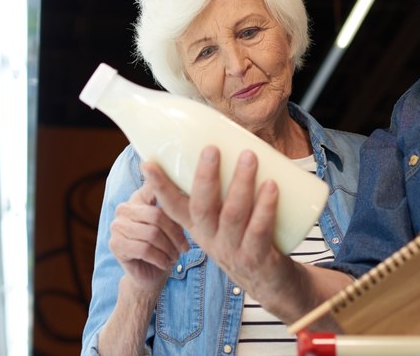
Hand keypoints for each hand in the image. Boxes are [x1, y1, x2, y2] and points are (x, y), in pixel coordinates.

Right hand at [107, 183, 188, 293]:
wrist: (151, 274)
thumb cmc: (165, 246)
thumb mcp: (174, 224)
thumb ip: (175, 206)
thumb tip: (188, 190)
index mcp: (138, 197)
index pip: (153, 187)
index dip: (168, 191)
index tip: (180, 199)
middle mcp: (124, 208)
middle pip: (156, 216)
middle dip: (175, 234)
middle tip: (185, 247)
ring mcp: (117, 226)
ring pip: (152, 234)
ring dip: (168, 249)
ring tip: (175, 256)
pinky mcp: (115, 245)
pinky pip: (144, 250)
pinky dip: (160, 259)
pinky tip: (165, 263)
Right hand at [143, 146, 292, 297]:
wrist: (272, 284)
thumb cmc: (249, 237)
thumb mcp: (228, 216)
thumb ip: (225, 185)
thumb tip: (230, 136)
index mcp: (200, 226)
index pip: (173, 206)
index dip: (160, 186)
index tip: (148, 164)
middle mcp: (211, 238)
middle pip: (201, 207)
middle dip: (205, 176)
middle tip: (212, 149)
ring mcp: (232, 251)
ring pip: (232, 215)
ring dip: (241, 183)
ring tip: (249, 156)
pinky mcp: (256, 259)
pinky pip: (258, 232)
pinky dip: (265, 208)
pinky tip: (272, 186)